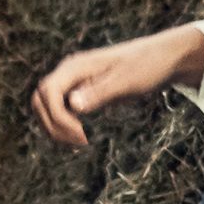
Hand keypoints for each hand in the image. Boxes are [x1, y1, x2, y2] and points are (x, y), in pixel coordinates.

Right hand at [31, 26, 203, 146]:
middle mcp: (70, 72)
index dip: (57, 119)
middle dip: (52, 126)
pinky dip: (63, 125)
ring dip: (55, 128)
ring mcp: (74, 81)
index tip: (82, 137)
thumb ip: (99, 92)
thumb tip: (73, 105)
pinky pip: (60, 109)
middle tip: (79, 144)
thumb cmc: (148, 66)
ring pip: (46, 106)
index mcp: (76, 66)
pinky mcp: (82, 90)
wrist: (164, 58)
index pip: (47, 93)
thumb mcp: (127, 81)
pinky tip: (80, 138)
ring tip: (78, 145)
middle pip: (40, 100)